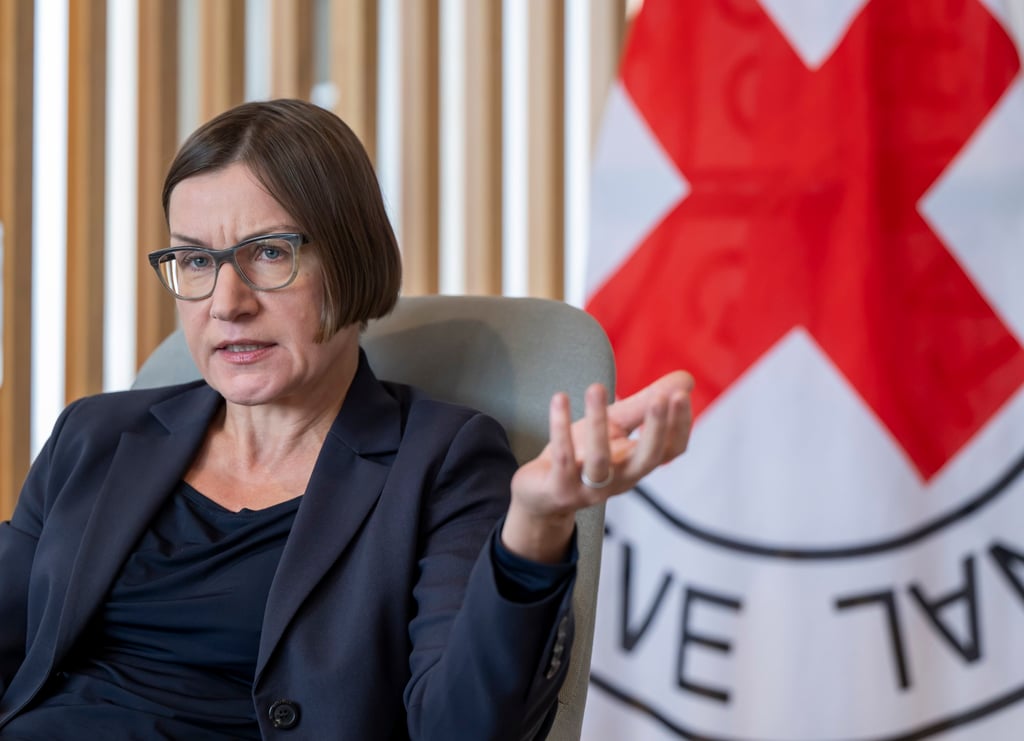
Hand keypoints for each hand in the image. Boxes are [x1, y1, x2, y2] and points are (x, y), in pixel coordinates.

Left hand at [501, 371, 693, 561]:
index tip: (681, 393)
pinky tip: (560, 398)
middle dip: (656, 429)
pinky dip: (560, 427)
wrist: (540, 494)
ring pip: (600, 459)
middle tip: (660, 397)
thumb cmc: (583, 454)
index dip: (680, 424)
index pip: (671, 450)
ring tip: (595, 387)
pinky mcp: (560, 489)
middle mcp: (620, 480)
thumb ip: (645, 405)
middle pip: (647, 459)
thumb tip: (687, 379)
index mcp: (637, 464)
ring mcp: (590, 488)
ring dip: (598, 421)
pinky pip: (563, 457)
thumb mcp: (615, 426)